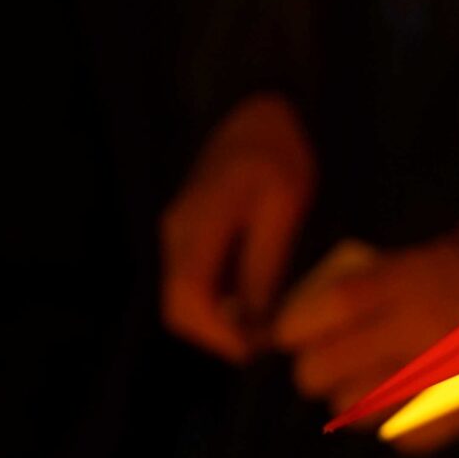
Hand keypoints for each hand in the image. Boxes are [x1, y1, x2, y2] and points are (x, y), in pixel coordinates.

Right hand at [159, 93, 316, 361]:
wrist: (259, 108)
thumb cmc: (277, 151)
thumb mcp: (283, 204)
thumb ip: (264, 263)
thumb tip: (256, 320)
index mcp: (196, 225)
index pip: (187, 300)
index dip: (218, 336)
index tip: (256, 349)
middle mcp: (174, 233)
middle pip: (178, 307)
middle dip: (217, 336)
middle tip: (263, 344)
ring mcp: (176, 231)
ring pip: (182, 297)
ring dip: (216, 321)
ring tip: (263, 326)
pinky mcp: (187, 231)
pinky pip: (193, 280)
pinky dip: (217, 301)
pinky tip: (253, 299)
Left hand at [270, 240, 458, 453]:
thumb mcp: (447, 254)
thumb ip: (392, 274)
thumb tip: (334, 297)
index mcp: (411, 280)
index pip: (326, 308)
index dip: (294, 327)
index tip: (287, 335)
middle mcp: (413, 329)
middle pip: (321, 367)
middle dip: (315, 371)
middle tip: (324, 367)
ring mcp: (432, 379)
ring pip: (349, 407)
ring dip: (348, 401)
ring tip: (362, 389)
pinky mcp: (453, 418)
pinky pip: (394, 434)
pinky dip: (392, 425)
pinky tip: (403, 408)